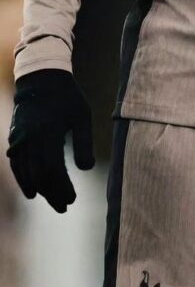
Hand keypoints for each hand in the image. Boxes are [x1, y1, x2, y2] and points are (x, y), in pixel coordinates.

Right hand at [7, 69, 94, 212]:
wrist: (41, 79)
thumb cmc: (67, 96)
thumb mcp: (82, 115)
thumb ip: (84, 142)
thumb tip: (87, 169)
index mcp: (48, 133)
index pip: (53, 170)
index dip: (61, 188)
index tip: (72, 199)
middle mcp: (30, 139)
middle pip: (39, 176)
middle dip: (52, 194)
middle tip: (64, 207)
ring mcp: (19, 140)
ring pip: (27, 173)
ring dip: (40, 190)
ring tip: (54, 201)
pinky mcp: (15, 139)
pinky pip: (17, 166)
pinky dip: (24, 180)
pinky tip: (32, 192)